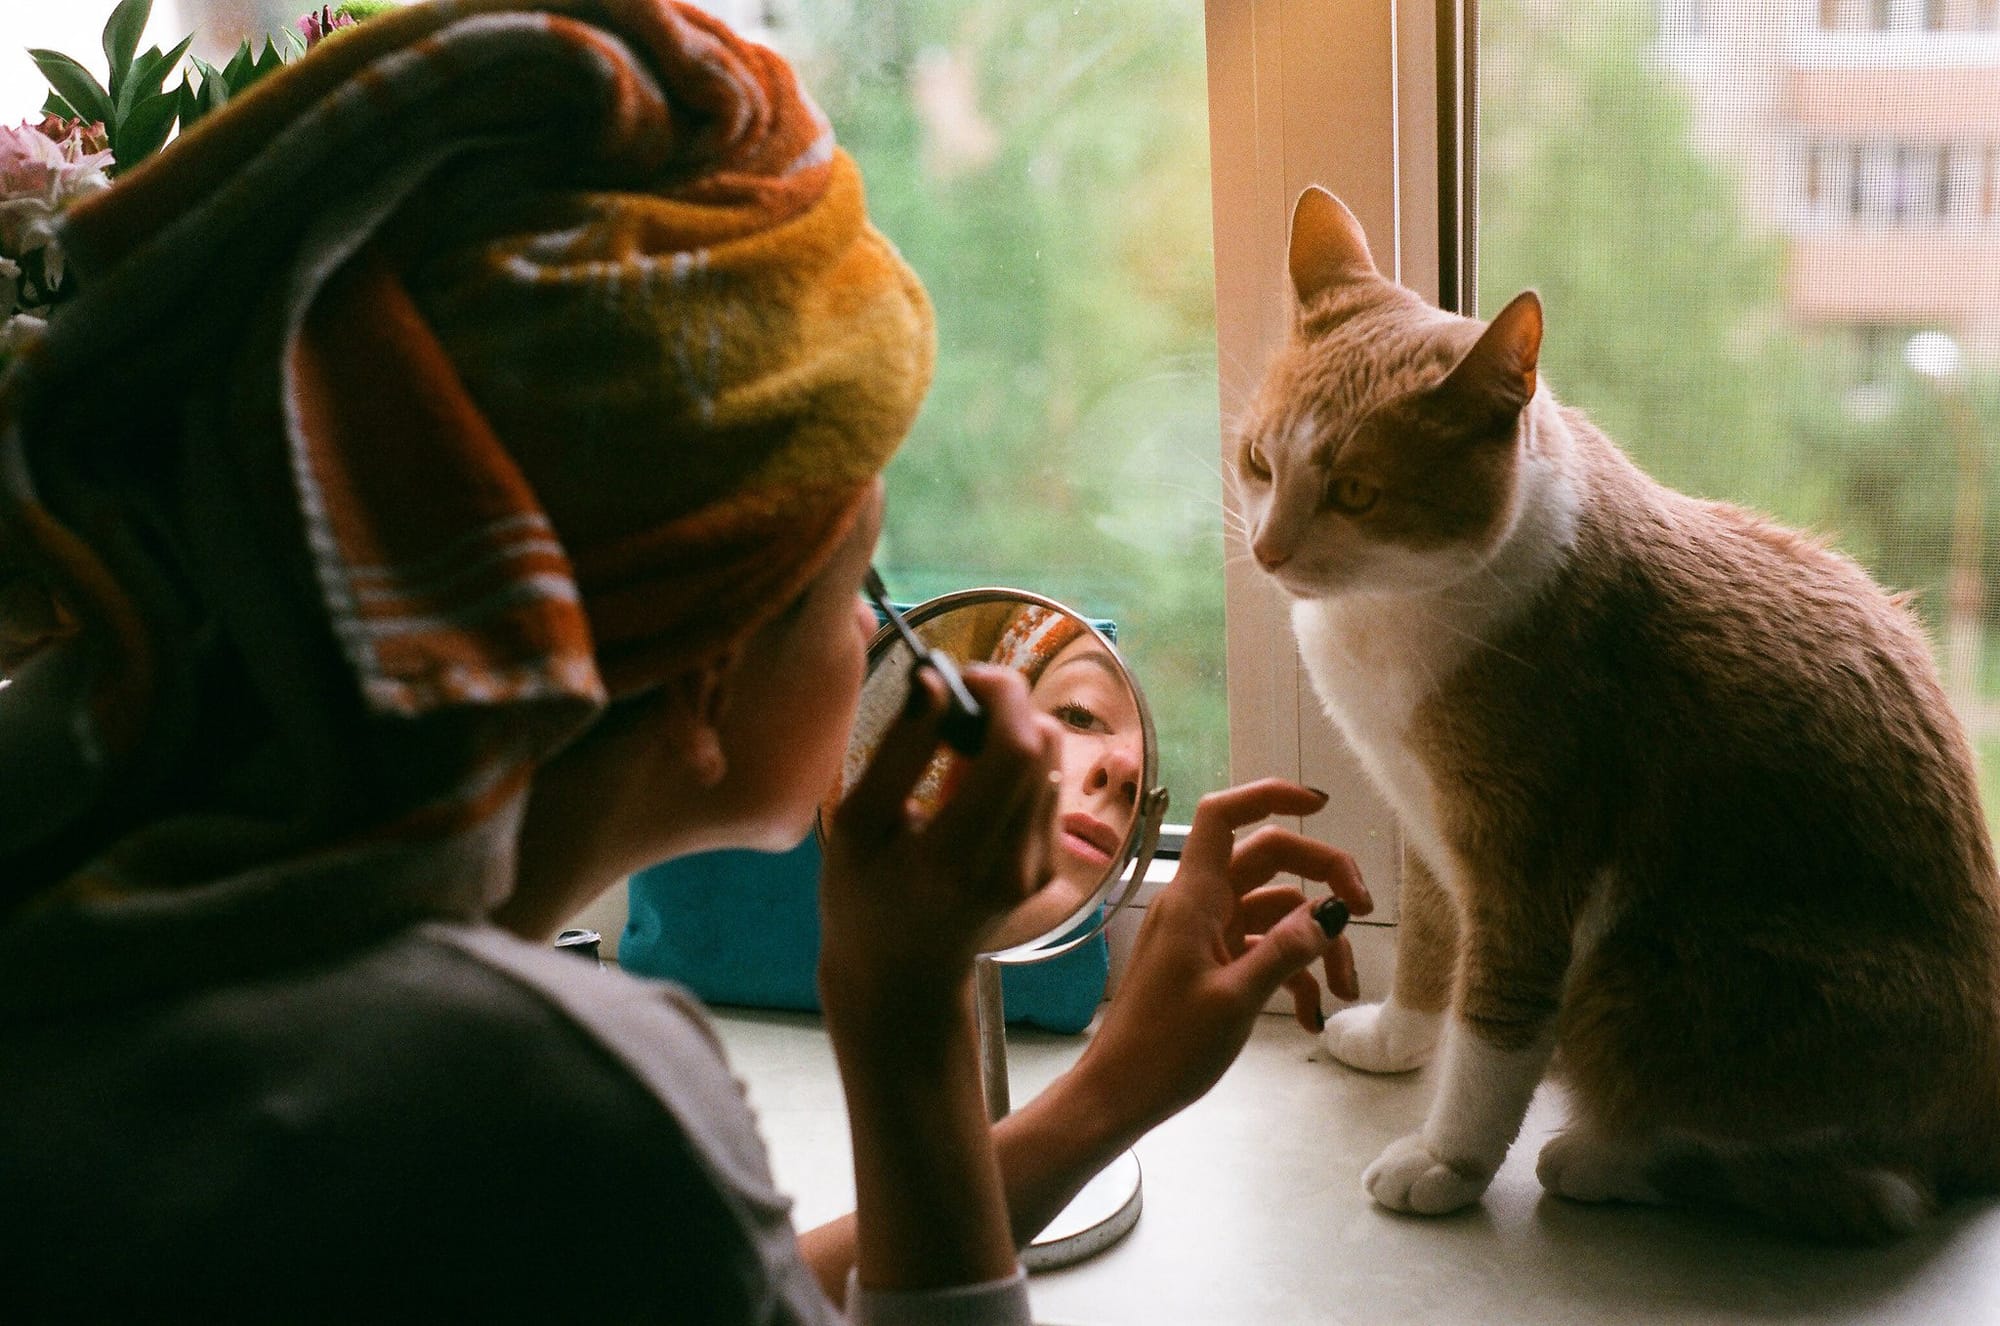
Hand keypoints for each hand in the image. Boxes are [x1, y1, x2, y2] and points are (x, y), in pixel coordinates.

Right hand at [818, 662, 1062, 1015]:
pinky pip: (1046, 786)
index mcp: (956, 857)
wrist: (904, 972)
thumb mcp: (859, 825)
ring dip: (1010, 731)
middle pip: (1041, 744)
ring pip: (1050, 759)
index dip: (996, 693)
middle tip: (954, 702)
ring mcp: (1038, 868)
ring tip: (957, 745)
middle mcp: (1012, 864)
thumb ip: (899, 751)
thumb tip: (932, 680)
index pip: (1012, 748)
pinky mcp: (1048, 866)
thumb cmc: (864, 896)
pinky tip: (973, 782)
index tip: (958, 675)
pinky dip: (1016, 764)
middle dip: (1004, 704)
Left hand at [1074, 779, 1372, 1131]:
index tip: (1320, 807)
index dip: (1269, 796)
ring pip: (1274, 912)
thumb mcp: (1235, 999)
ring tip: (1344, 991)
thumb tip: (1332, 912)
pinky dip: (1294, 975)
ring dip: (1315, 942)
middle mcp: (1200, 905)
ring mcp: (1206, 936)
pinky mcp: (1212, 967)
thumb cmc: (1165, 1047)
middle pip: (1268, 860)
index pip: (1224, 816)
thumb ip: (1286, 950)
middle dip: (1321, 878)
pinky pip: (1262, 951)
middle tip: (1364, 912)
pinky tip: (1313, 1019)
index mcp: (1194, 896)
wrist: (1118, 1095)